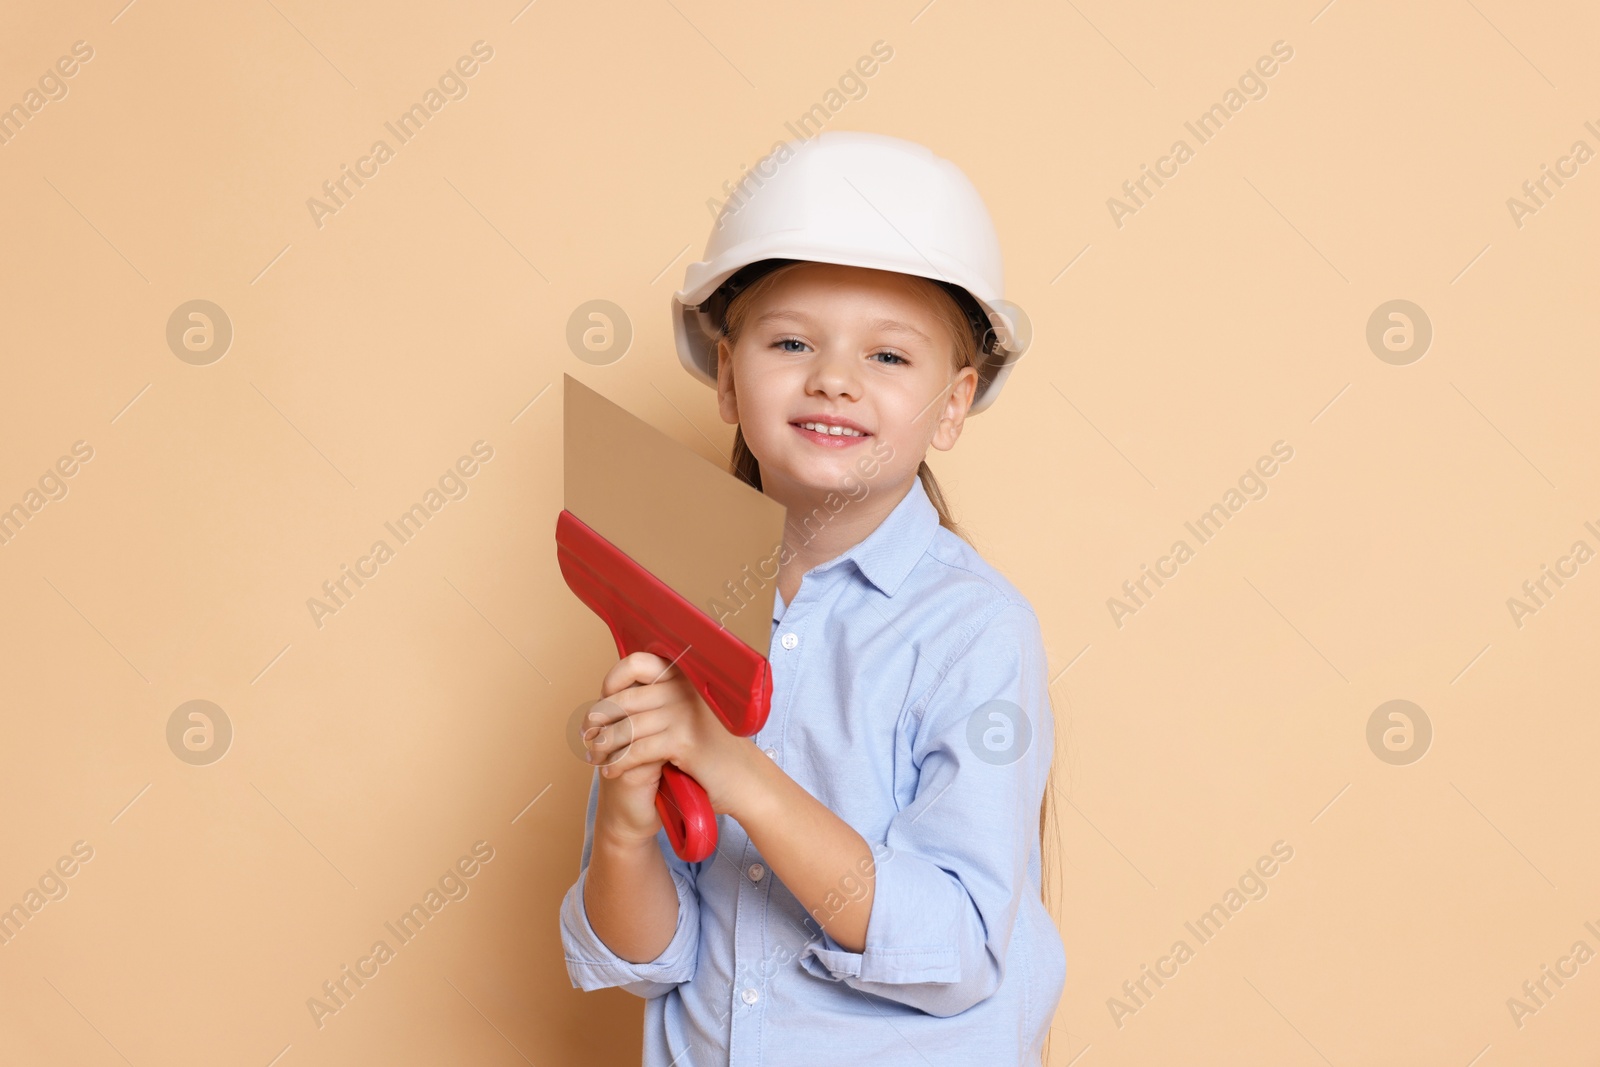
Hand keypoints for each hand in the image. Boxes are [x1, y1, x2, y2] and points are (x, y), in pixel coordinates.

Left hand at [585, 651, 763, 824]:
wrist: (746, 782)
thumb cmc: (716, 752)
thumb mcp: (692, 716)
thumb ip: (665, 701)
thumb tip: (619, 696)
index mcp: (687, 677)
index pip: (637, 662)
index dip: (612, 680)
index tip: (602, 701)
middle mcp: (685, 688)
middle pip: (624, 698)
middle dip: (598, 719)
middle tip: (587, 736)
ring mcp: (685, 712)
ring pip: (626, 726)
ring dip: (604, 745)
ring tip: (596, 757)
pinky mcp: (684, 740)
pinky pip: (638, 750)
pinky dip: (619, 762)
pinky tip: (612, 771)